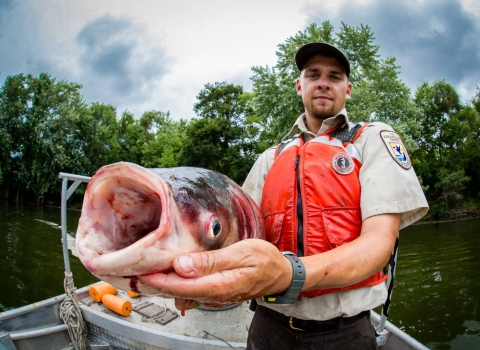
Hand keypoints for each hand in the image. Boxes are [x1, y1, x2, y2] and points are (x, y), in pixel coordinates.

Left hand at [138, 239, 291, 309]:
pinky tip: (170, 273)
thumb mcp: (242, 254)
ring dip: (165, 283)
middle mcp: (214, 295)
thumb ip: (211, 261)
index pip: (182, 286)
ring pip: (183, 293)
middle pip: (178, 292)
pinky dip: (177, 284)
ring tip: (148, 268)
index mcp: (220, 285)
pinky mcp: (214, 292)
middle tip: (136, 269)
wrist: (280, 274)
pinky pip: (191, 292)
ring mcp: (214, 296)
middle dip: (156, 282)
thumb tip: (182, 265)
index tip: (142, 272)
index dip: (160, 280)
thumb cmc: (265, 261)